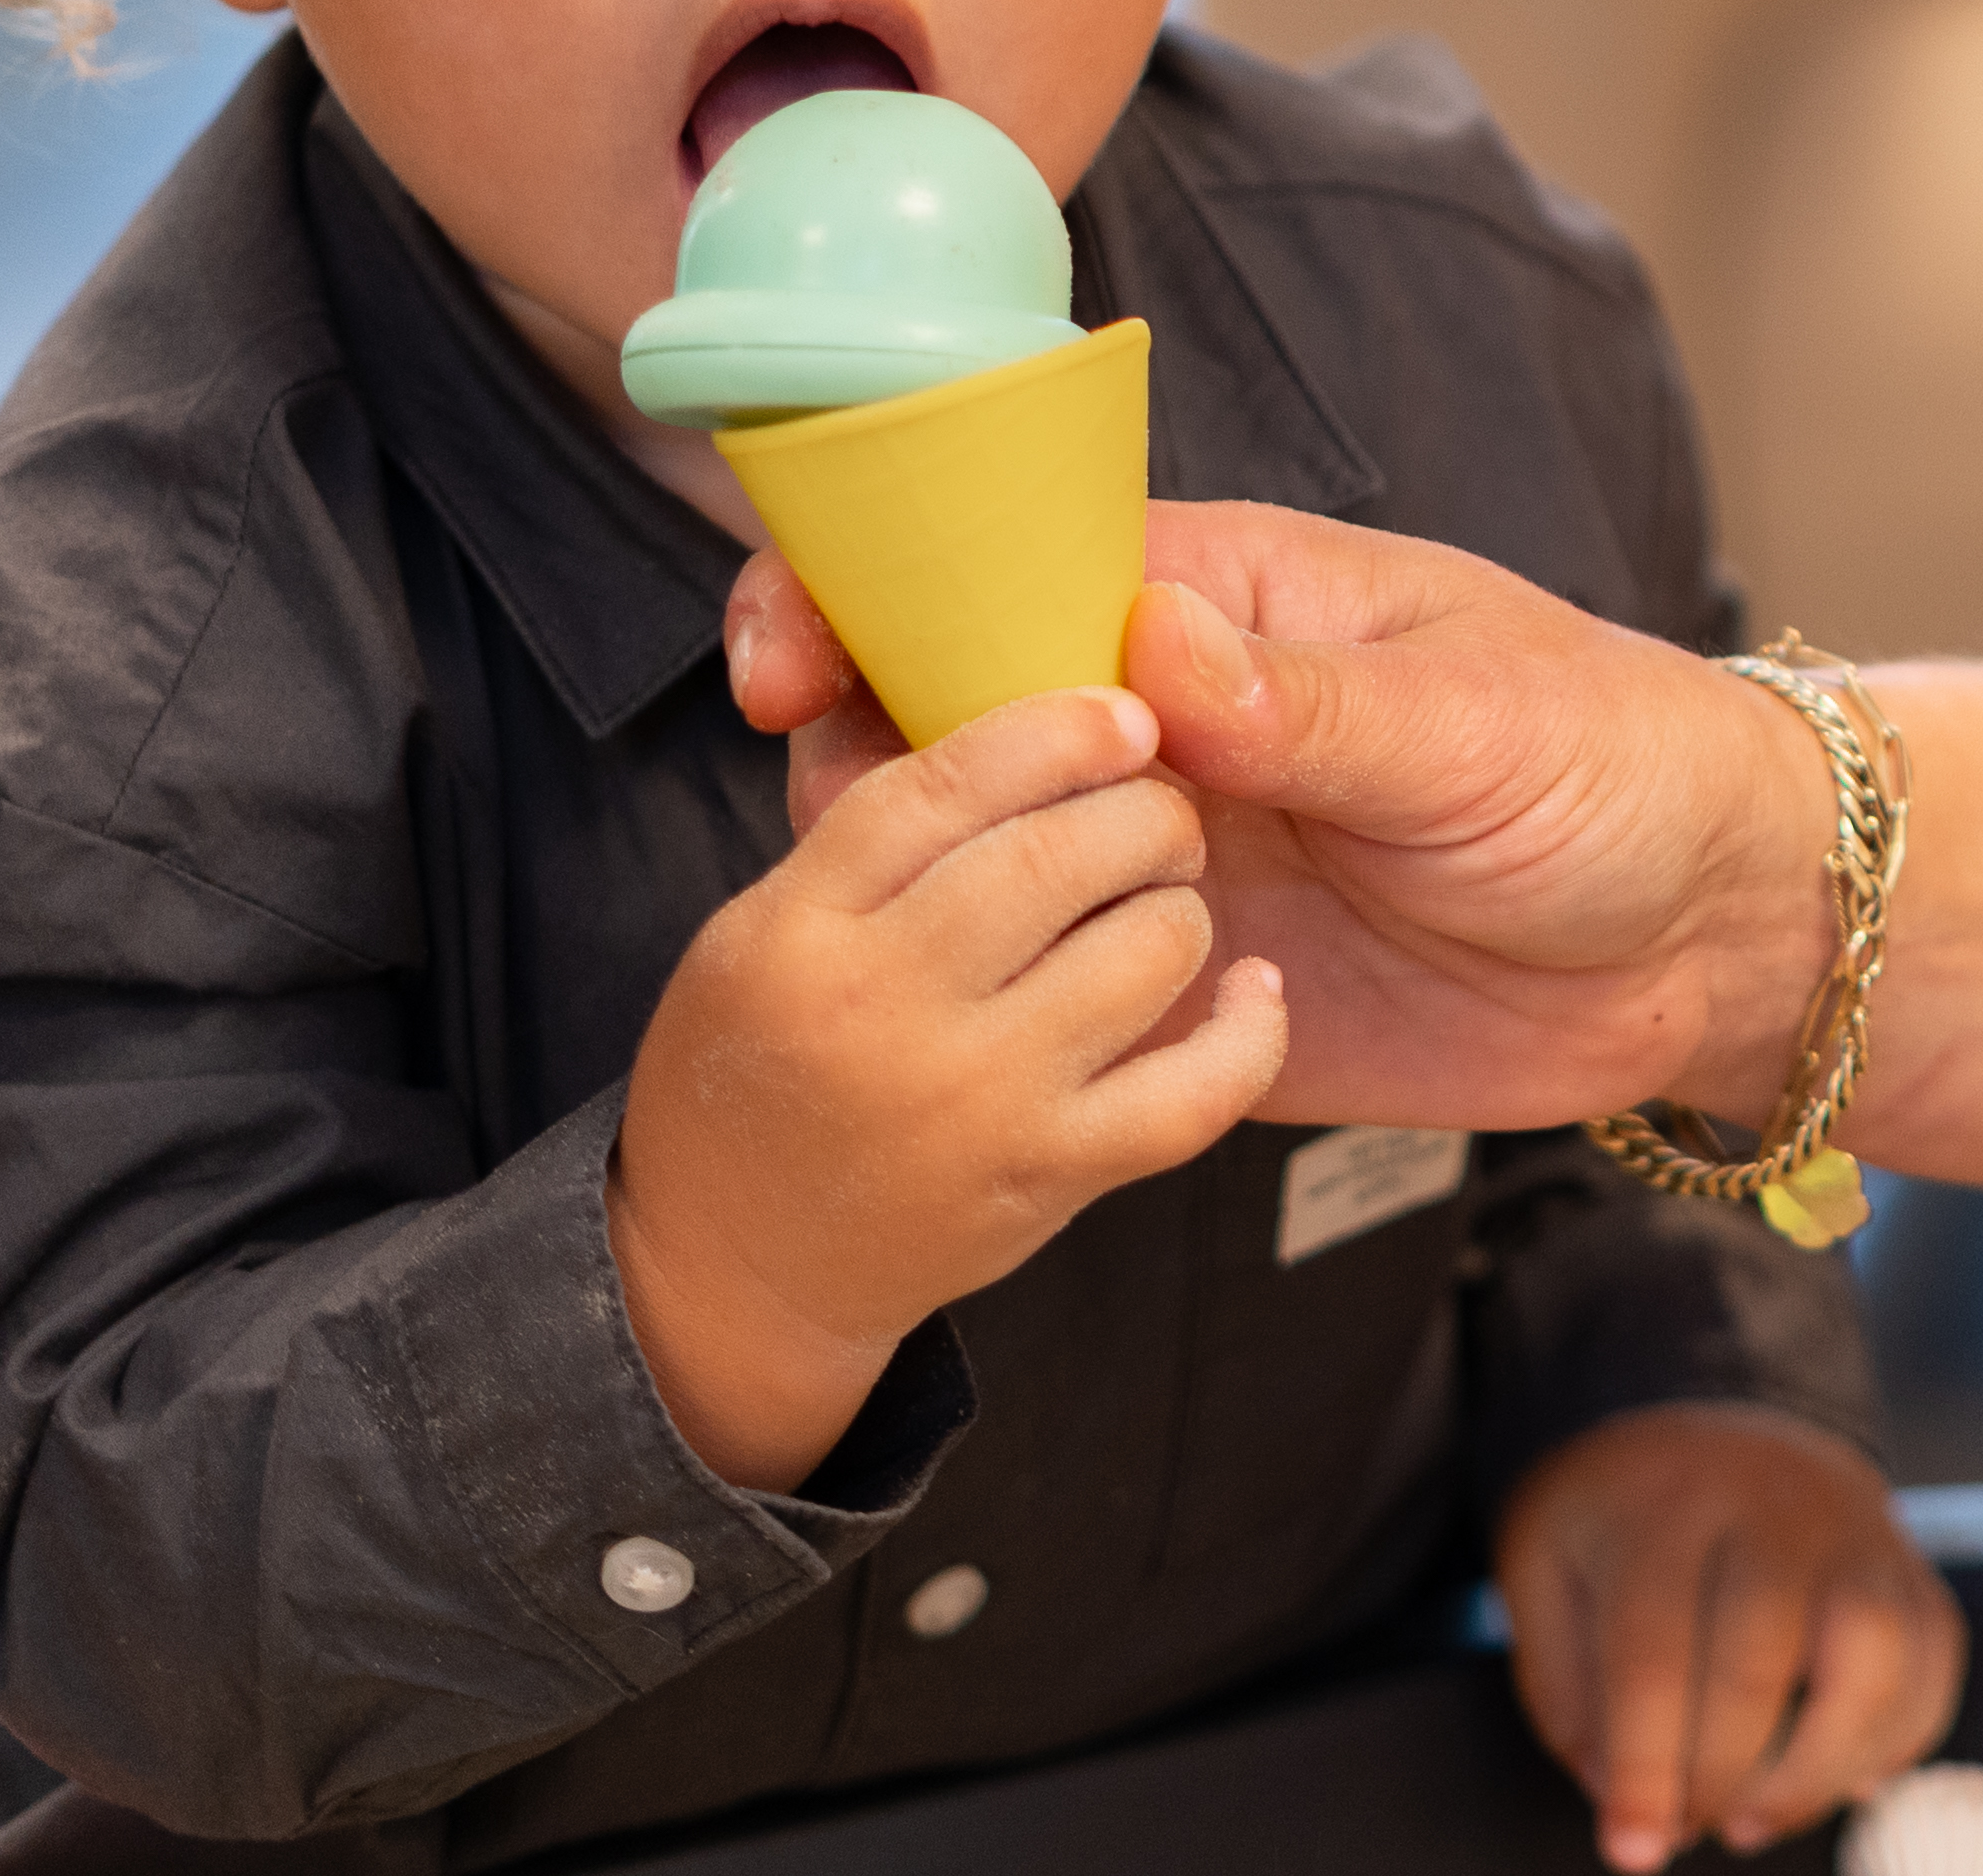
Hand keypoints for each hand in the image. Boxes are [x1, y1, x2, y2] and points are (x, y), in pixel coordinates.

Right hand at [610, 682, 1288, 1489]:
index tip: (1119, 710)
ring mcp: (968, 1100)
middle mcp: (877, 1007)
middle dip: (1139, 809)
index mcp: (798, 924)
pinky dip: (1249, 1034)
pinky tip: (1254, 992)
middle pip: (1053, 853)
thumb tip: (1026, 712)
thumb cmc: (759, 1062)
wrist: (729, 1272)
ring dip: (1180, 909)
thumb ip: (877, 830)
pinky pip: (1191, 1093)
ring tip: (1168, 901)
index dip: (1049, 729)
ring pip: (1137, 953)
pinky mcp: (1043, 1179)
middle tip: (1156, 812)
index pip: (938, 779)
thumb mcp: (761, 927)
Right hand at [727, 507, 1837, 1135]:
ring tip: (936, 934)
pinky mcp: (1198, 991)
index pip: (1009, 567)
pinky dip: (1012, 1015)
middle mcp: (1174, 727)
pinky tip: (1014, 1042)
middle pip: (954, 717)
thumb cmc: (1614, 769)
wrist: (1711, 935)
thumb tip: (1151, 645)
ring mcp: (1176, 860)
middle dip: (861, 755)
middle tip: (833, 818)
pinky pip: (1060, 1000)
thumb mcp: (1472, 722)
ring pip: (982, 864)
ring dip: (927, 894)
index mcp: (1223, 607)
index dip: (878, 590)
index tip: (790, 652)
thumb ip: (1307, 700)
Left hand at [1491, 1405, 1962, 1872]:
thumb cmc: (1622, 1514)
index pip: (1657, 1650)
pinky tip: (1841, 1777)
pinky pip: (1934, 1655)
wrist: (1718, 1411)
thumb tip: (1620, 1795)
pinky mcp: (1909, 1559)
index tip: (1632, 1851)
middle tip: (1691, 1829)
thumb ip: (1567, 1687)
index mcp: (1666, 1504)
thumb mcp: (1545, 1567)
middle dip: (1728, 1772)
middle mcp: (1774, 1503)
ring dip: (1823, 1763)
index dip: (1646, 1768)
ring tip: (1759, 1817)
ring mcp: (1857, 1526)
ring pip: (1877, 1652)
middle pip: (1768, 1653)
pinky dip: (1900, 1736)